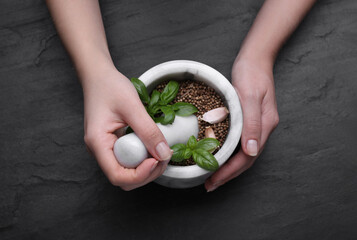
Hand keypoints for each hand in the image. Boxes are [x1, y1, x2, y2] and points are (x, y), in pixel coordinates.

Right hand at [82, 67, 172, 190]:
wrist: (99, 77)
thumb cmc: (109, 87)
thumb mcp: (132, 106)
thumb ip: (149, 131)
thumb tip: (164, 154)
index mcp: (97, 143)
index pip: (117, 175)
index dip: (140, 175)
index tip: (156, 160)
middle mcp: (99, 151)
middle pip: (123, 178)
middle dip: (147, 173)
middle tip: (164, 157)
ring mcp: (105, 149)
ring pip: (127, 172)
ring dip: (147, 168)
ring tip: (161, 152)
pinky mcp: (113, 145)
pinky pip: (129, 160)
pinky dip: (143, 158)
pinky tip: (153, 147)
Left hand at [205, 57, 278, 191]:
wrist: (255, 59)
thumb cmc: (252, 74)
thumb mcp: (250, 96)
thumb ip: (252, 123)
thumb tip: (251, 151)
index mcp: (265, 126)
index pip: (247, 157)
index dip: (230, 171)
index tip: (214, 180)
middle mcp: (262, 129)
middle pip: (246, 159)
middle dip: (227, 174)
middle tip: (209, 184)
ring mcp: (257, 126)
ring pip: (243, 153)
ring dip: (228, 167)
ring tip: (212, 176)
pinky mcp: (249, 120)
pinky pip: (239, 142)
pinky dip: (228, 153)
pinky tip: (218, 155)